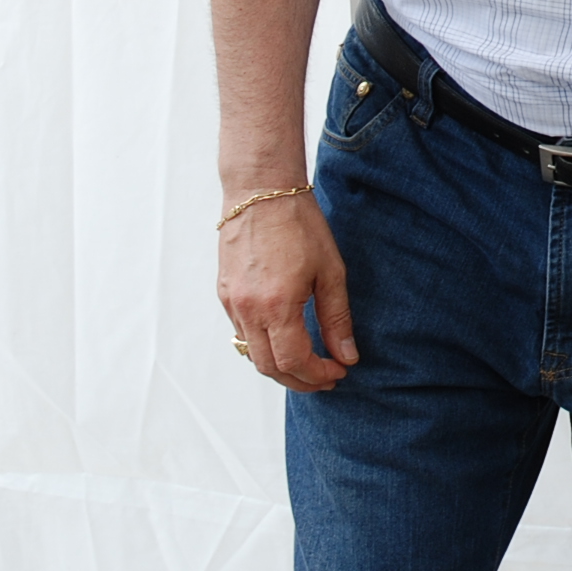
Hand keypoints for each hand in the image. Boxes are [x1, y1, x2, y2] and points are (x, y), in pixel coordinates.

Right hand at [218, 191, 358, 391]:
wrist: (261, 191)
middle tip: (326, 379)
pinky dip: (263, 346)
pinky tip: (284, 339)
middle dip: (299, 380)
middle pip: (269, 367)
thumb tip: (347, 356)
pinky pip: (241, 333)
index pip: (294, 361)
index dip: (317, 375)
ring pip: (252, 354)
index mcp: (276, 306)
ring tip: (308, 363)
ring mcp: (231, 303)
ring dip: (279, 366)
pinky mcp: (224, 293)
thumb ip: (337, 318)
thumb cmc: (300, 224)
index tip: (339, 372)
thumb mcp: (330, 271)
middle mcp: (247, 310)